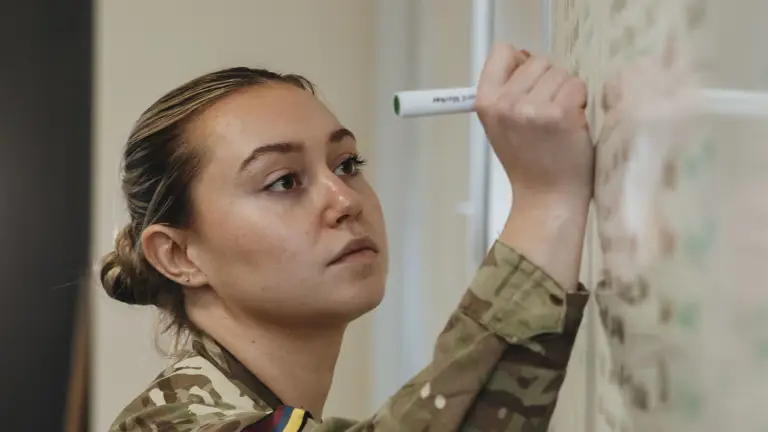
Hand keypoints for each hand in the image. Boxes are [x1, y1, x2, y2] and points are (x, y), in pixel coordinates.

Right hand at [475, 43, 593, 209]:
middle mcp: (506, 103)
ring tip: (558, 122)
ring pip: (560, 73)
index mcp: (486, 102)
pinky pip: (577, 87)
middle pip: (537, 60)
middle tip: (545, 116)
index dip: (519, 64)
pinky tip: (571, 126)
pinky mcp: (562, 114)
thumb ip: (506, 90)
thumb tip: (524, 57)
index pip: (502, 52)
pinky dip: (580, 103)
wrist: (546, 197)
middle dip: (547, 83)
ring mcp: (533, 108)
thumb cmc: (527, 161)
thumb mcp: (500, 123)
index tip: (527, 87)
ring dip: (565, 93)